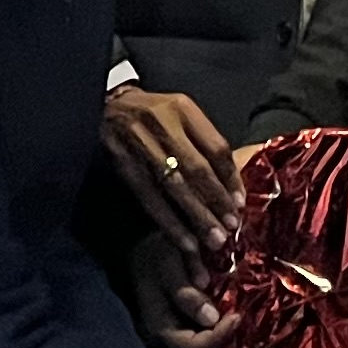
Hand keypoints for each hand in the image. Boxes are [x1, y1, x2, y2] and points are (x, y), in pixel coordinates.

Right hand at [102, 85, 240, 247]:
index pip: (215, 147)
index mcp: (183, 110)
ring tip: (214, 240)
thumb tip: (231, 186)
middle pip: (196, 168)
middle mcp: (163, 125)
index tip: (240, 203)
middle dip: (216, 201)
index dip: (230, 178)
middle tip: (231, 226)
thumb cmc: (154, 114)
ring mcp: (141, 146)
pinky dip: (169, 222)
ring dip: (196, 216)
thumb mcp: (181, 114)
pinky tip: (185, 241)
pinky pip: (150, 198)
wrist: (107, 107)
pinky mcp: (124, 166)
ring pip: (174, 186)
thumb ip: (204, 142)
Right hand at [127, 232, 238, 347]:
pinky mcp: (185, 320)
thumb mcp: (166, 265)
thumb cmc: (153, 253)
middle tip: (241, 314)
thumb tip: (211, 318)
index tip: (236, 316)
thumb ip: (184, 292)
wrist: (142, 246)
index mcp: (160, 327)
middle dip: (225, 336)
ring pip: (206, 344)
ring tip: (239, 311)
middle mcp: (168, 335)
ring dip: (225, 332)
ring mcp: (177, 329)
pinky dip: (221, 323)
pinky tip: (231, 306)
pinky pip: (206, 331)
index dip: (217, 338)